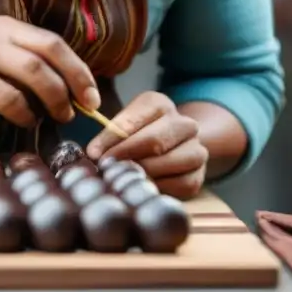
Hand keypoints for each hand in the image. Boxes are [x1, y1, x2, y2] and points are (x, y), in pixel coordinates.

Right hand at [0, 16, 100, 128]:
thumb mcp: (15, 67)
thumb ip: (44, 71)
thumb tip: (86, 95)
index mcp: (12, 27)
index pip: (54, 43)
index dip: (78, 70)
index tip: (93, 97)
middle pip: (45, 56)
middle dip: (70, 85)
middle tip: (80, 110)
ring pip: (31, 74)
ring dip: (52, 100)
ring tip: (57, 116)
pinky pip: (10, 98)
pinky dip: (26, 114)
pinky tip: (27, 121)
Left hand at [86, 91, 208, 199]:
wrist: (175, 146)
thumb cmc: (140, 134)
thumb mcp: (124, 125)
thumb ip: (111, 135)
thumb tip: (94, 153)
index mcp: (160, 104)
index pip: (132, 120)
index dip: (111, 138)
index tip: (93, 153)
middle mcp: (184, 123)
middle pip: (154, 141)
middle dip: (125, 156)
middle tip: (105, 168)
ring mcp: (196, 149)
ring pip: (169, 162)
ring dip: (142, 172)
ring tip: (123, 178)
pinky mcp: (198, 175)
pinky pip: (179, 185)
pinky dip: (159, 187)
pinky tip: (142, 188)